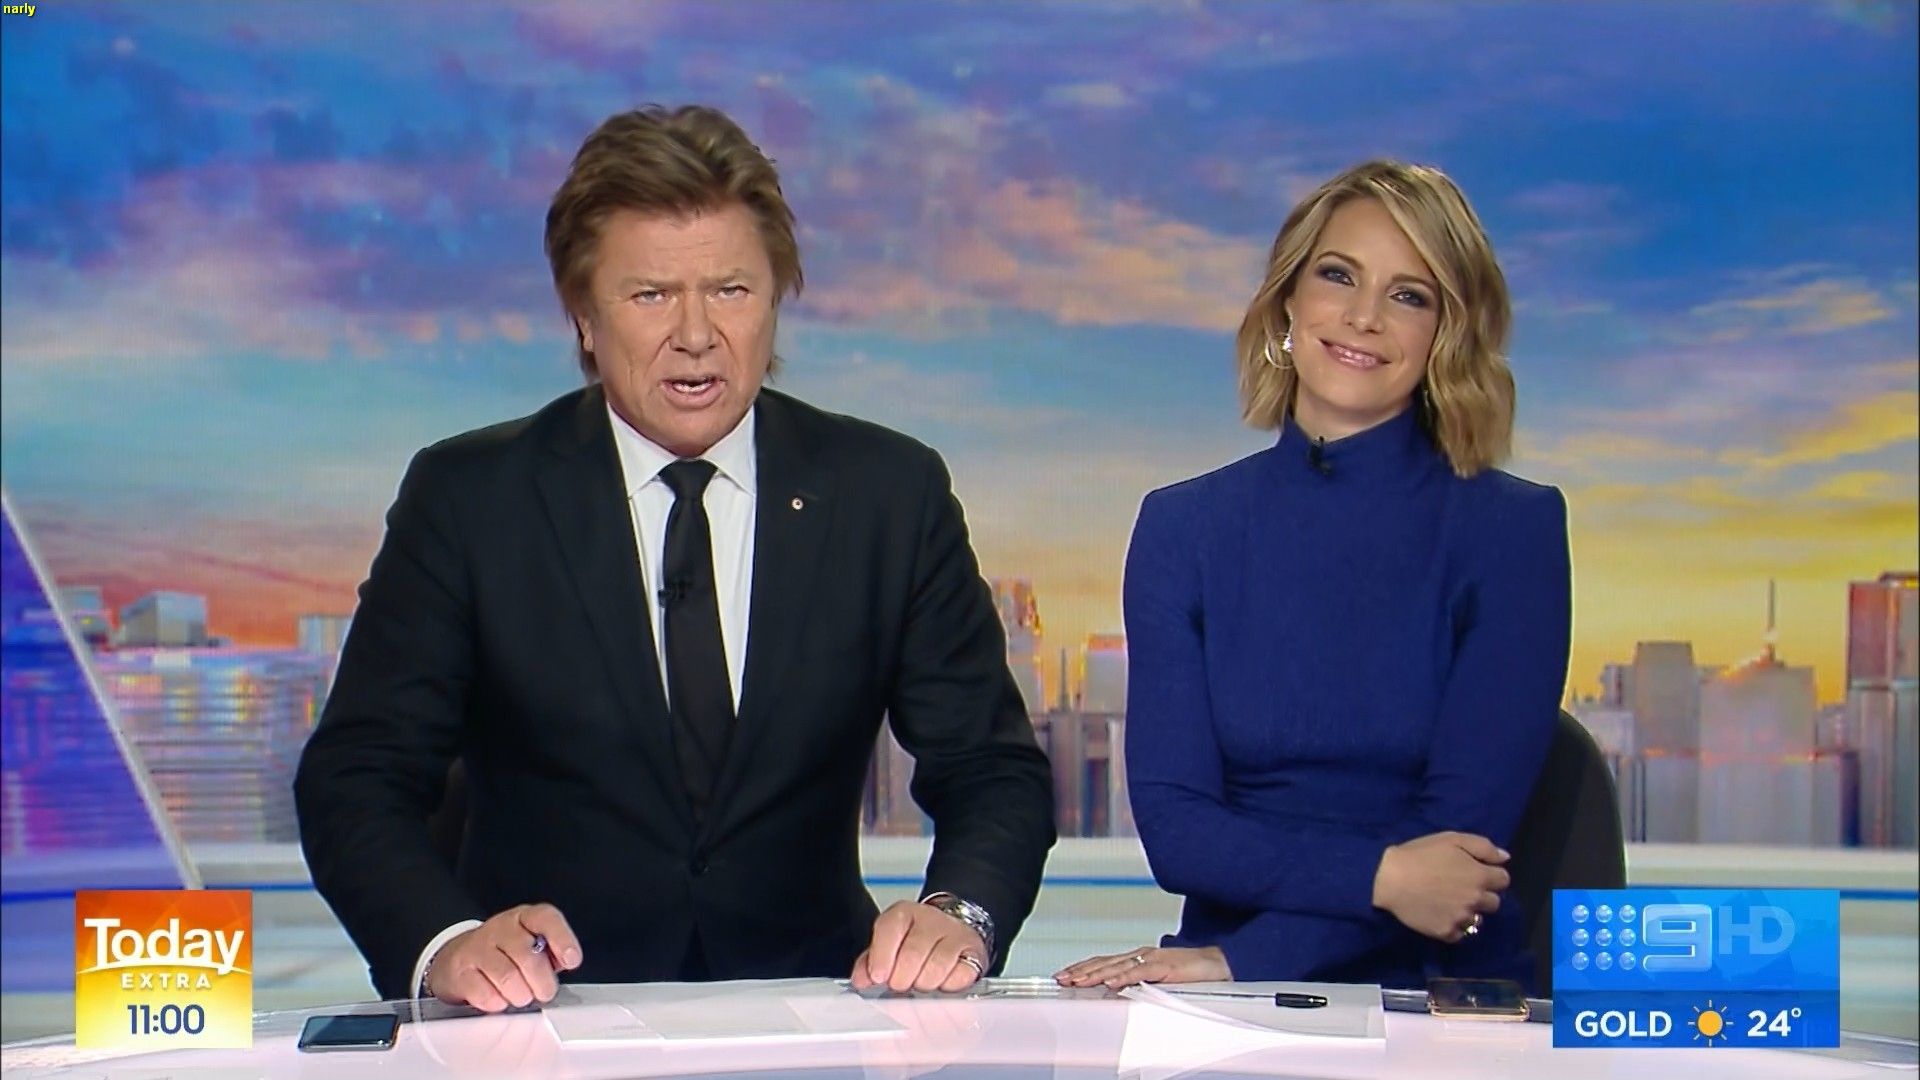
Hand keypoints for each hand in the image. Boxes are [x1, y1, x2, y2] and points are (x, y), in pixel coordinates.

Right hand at [427, 903, 581, 1010]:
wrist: (461, 958)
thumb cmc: (507, 954)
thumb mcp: (534, 946)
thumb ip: (553, 953)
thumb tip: (567, 963)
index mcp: (525, 918)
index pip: (546, 919)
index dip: (562, 939)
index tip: (572, 960)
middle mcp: (502, 927)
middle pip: (528, 956)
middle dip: (542, 982)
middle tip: (543, 992)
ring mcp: (478, 946)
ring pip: (507, 977)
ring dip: (519, 995)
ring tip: (521, 996)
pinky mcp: (460, 969)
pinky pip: (485, 993)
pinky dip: (497, 1003)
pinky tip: (498, 998)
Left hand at [851, 900, 988, 993]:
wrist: (955, 930)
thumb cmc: (916, 942)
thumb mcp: (889, 946)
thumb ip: (870, 962)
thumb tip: (861, 980)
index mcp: (904, 914)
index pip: (889, 929)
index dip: (881, 957)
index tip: (878, 976)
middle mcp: (930, 919)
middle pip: (912, 953)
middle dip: (902, 978)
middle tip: (900, 984)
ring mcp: (955, 934)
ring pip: (937, 966)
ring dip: (924, 983)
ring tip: (920, 982)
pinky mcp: (974, 952)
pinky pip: (959, 976)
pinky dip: (947, 985)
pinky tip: (941, 981)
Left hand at [1052, 945, 1230, 988]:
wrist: (1217, 963)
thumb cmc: (1190, 971)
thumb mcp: (1158, 977)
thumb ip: (1139, 981)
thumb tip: (1117, 989)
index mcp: (1139, 957)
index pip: (1105, 961)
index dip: (1084, 966)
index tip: (1065, 973)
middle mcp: (1142, 955)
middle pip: (1105, 962)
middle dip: (1080, 970)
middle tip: (1061, 977)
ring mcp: (1152, 959)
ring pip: (1117, 967)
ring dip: (1094, 974)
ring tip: (1077, 980)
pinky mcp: (1165, 967)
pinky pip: (1140, 973)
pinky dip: (1123, 978)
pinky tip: (1109, 982)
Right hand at [1372, 831, 1509, 942]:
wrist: (1389, 879)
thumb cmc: (1420, 854)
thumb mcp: (1452, 839)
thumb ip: (1483, 847)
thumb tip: (1505, 858)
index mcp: (1480, 876)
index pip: (1503, 880)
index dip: (1491, 874)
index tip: (1475, 871)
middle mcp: (1476, 900)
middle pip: (1494, 902)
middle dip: (1482, 894)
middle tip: (1462, 887)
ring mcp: (1462, 918)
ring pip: (1478, 919)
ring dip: (1469, 911)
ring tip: (1449, 902)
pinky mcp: (1446, 932)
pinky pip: (1460, 934)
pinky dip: (1453, 926)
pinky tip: (1440, 914)